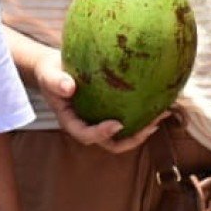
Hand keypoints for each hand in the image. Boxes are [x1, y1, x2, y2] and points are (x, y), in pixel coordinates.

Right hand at [30, 49, 164, 153]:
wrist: (54, 67)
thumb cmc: (50, 72)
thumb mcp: (48, 74)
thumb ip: (56, 82)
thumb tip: (69, 87)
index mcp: (72, 122)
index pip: (86, 135)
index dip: (102, 134)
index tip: (118, 124)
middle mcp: (88, 125)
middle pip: (110, 143)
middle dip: (132, 139)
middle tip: (151, 126)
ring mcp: (99, 120)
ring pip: (123, 134)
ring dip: (143, 129)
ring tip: (162, 114)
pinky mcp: (109, 110)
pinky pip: (128, 117)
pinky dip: (143, 115)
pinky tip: (158, 102)